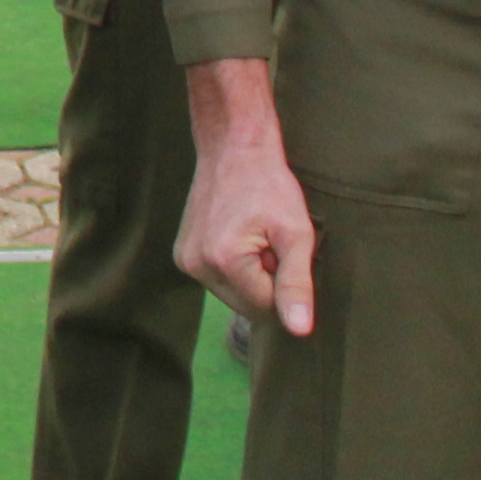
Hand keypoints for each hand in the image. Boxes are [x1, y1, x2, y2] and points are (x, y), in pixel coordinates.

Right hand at [175, 58, 317, 335]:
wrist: (233, 148)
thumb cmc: (271, 185)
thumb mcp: (296, 233)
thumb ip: (296, 284)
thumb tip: (299, 331)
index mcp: (224, 261)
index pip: (266, 308)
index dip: (283, 284)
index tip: (282, 249)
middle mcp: (196, 265)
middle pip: (246, 305)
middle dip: (264, 282)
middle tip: (269, 243)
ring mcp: (184, 260)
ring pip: (231, 294)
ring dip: (249, 276)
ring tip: (254, 237)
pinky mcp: (181, 254)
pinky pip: (217, 280)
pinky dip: (232, 267)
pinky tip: (237, 236)